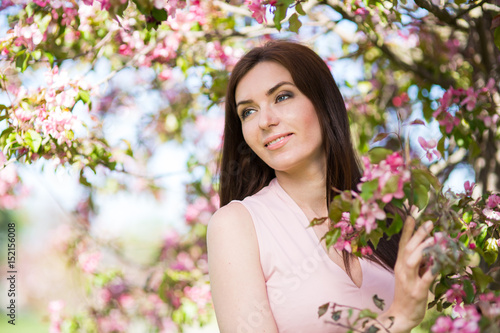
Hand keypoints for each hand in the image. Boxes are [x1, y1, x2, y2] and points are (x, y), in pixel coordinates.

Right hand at [381, 216, 436, 332]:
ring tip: (433, 239)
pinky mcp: (417, 291)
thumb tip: (429, 247)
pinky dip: (432, 269)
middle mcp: (401, 269)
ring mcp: (408, 280)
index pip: (402, 242)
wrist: (401, 314)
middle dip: (417, 234)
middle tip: (429, 222)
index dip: (407, 228)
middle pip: (407, 248)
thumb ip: (417, 261)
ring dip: (423, 248)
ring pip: (412, 260)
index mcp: (400, 263)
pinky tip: (440, 262)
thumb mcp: (410, 273)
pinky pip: (425, 278)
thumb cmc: (407, 292)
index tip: (412, 214)